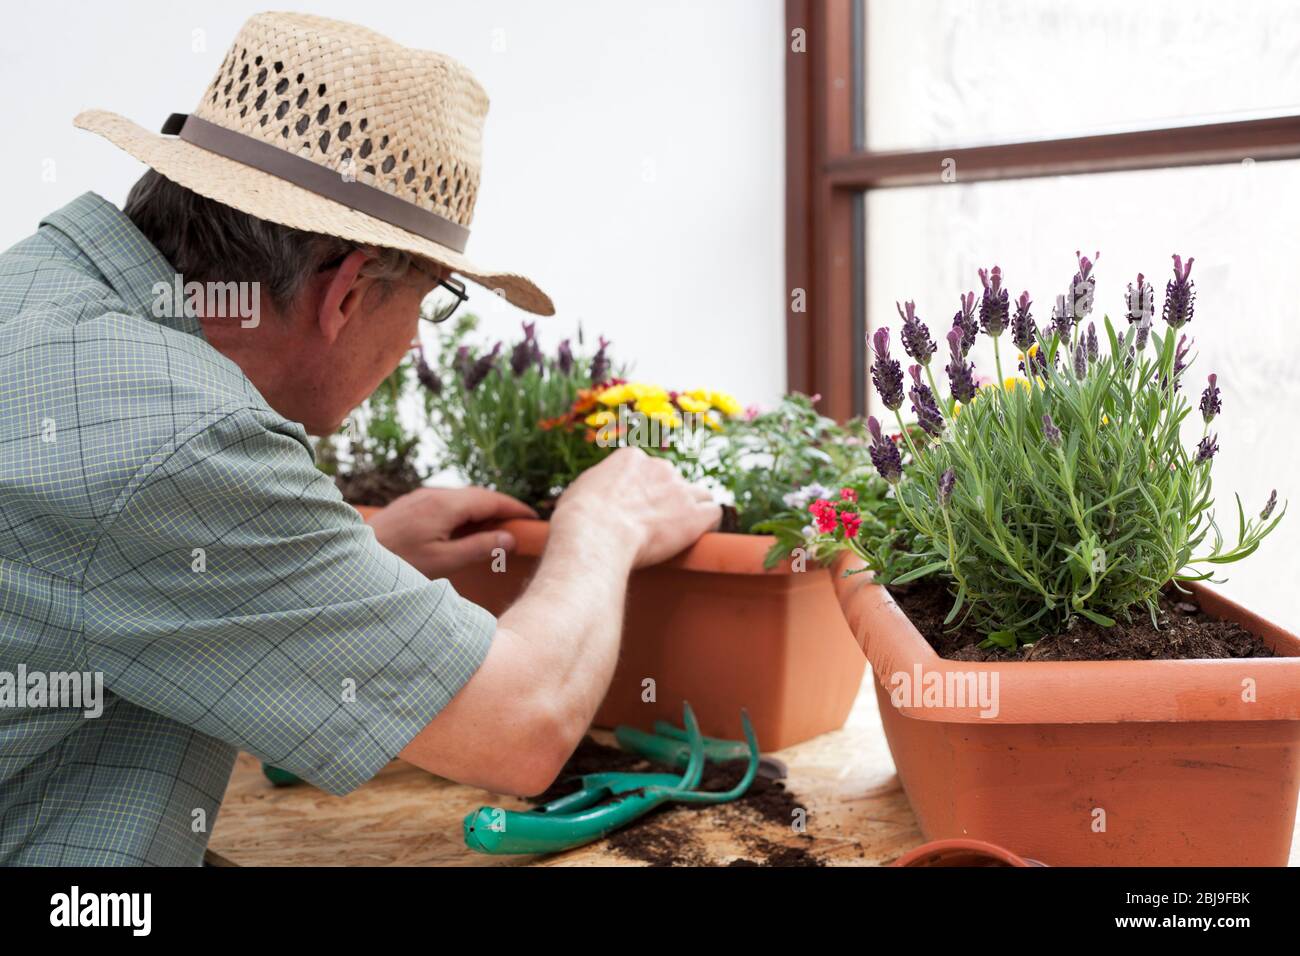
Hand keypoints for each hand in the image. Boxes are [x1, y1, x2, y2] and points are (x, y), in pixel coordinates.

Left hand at [366, 487, 536, 577]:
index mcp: (446, 505)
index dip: (514, 508)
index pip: (491, 499)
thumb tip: (510, 538)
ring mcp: (420, 497)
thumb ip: (479, 548)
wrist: (351, 559)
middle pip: (478, 495)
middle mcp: (434, 494)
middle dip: (501, 507)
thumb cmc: (398, 564)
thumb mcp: (443, 562)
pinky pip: (446, 502)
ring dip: (482, 509)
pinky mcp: (411, 504)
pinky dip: (464, 512)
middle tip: (520, 524)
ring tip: (497, 528)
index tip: (533, 517)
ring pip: (461, 497)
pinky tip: (465, 529)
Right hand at [551, 447, 720, 568]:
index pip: (649, 470)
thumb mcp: (581, 490)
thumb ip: (598, 487)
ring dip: (694, 510)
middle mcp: (660, 467)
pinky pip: (714, 513)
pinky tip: (699, 537)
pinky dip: (709, 525)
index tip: (637, 509)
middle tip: (655, 524)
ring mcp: (680, 490)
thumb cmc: (579, 518)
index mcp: (632, 458)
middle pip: (674, 481)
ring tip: (682, 531)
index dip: (645, 491)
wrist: (595, 534)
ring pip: (700, 494)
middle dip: (669, 500)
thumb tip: (596, 496)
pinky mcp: (695, 514)